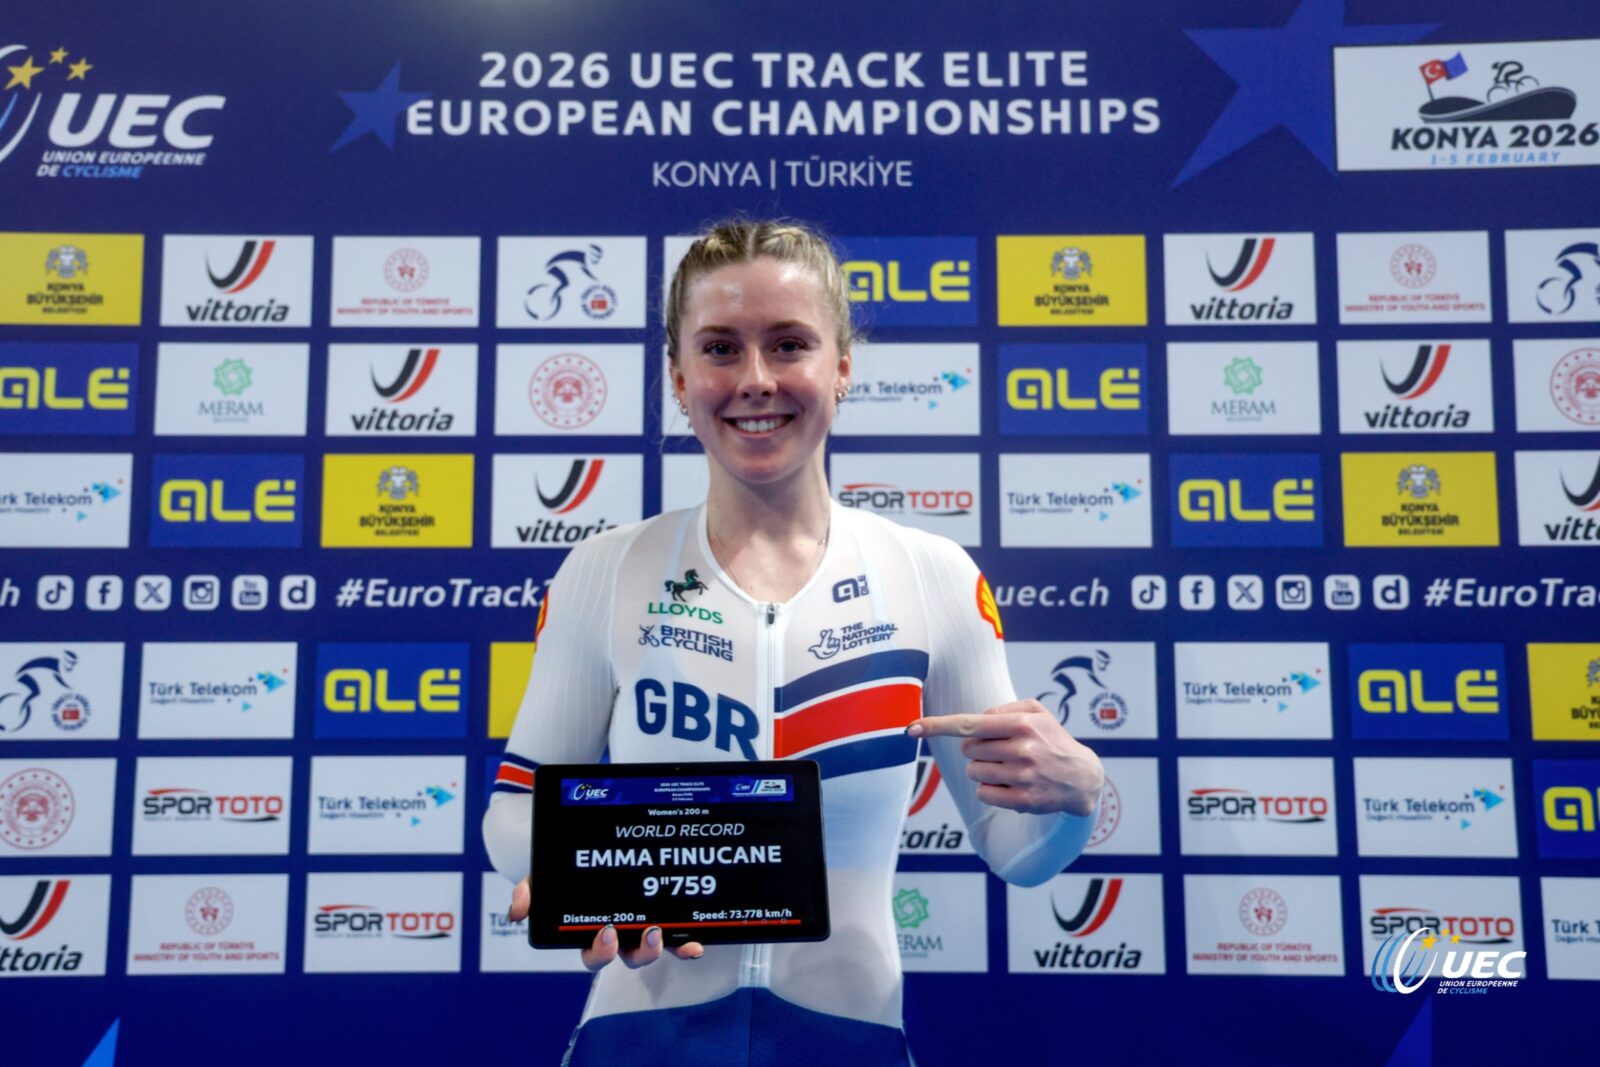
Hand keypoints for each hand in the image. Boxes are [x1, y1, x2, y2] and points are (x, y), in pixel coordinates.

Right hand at [508, 877, 703, 969]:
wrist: (591, 835)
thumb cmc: (568, 864)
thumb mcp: (547, 872)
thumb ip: (531, 888)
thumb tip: (517, 912)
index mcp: (591, 928)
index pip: (593, 951)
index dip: (599, 951)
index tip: (606, 932)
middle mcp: (621, 932)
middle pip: (627, 956)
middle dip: (633, 953)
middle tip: (635, 931)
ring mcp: (645, 925)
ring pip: (653, 948)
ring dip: (657, 948)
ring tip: (658, 932)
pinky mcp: (669, 915)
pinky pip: (681, 935)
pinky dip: (688, 944)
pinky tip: (696, 944)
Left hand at [907, 700, 1103, 816]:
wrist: (1082, 777)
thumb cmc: (1052, 739)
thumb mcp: (1036, 712)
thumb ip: (1003, 709)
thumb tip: (974, 722)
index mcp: (1022, 724)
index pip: (970, 724)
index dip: (937, 726)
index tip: (912, 728)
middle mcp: (1023, 749)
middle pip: (968, 750)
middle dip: (977, 749)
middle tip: (1002, 750)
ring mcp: (1023, 777)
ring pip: (974, 772)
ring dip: (984, 770)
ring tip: (1009, 768)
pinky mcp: (1023, 801)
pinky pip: (984, 794)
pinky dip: (991, 789)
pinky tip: (1011, 785)